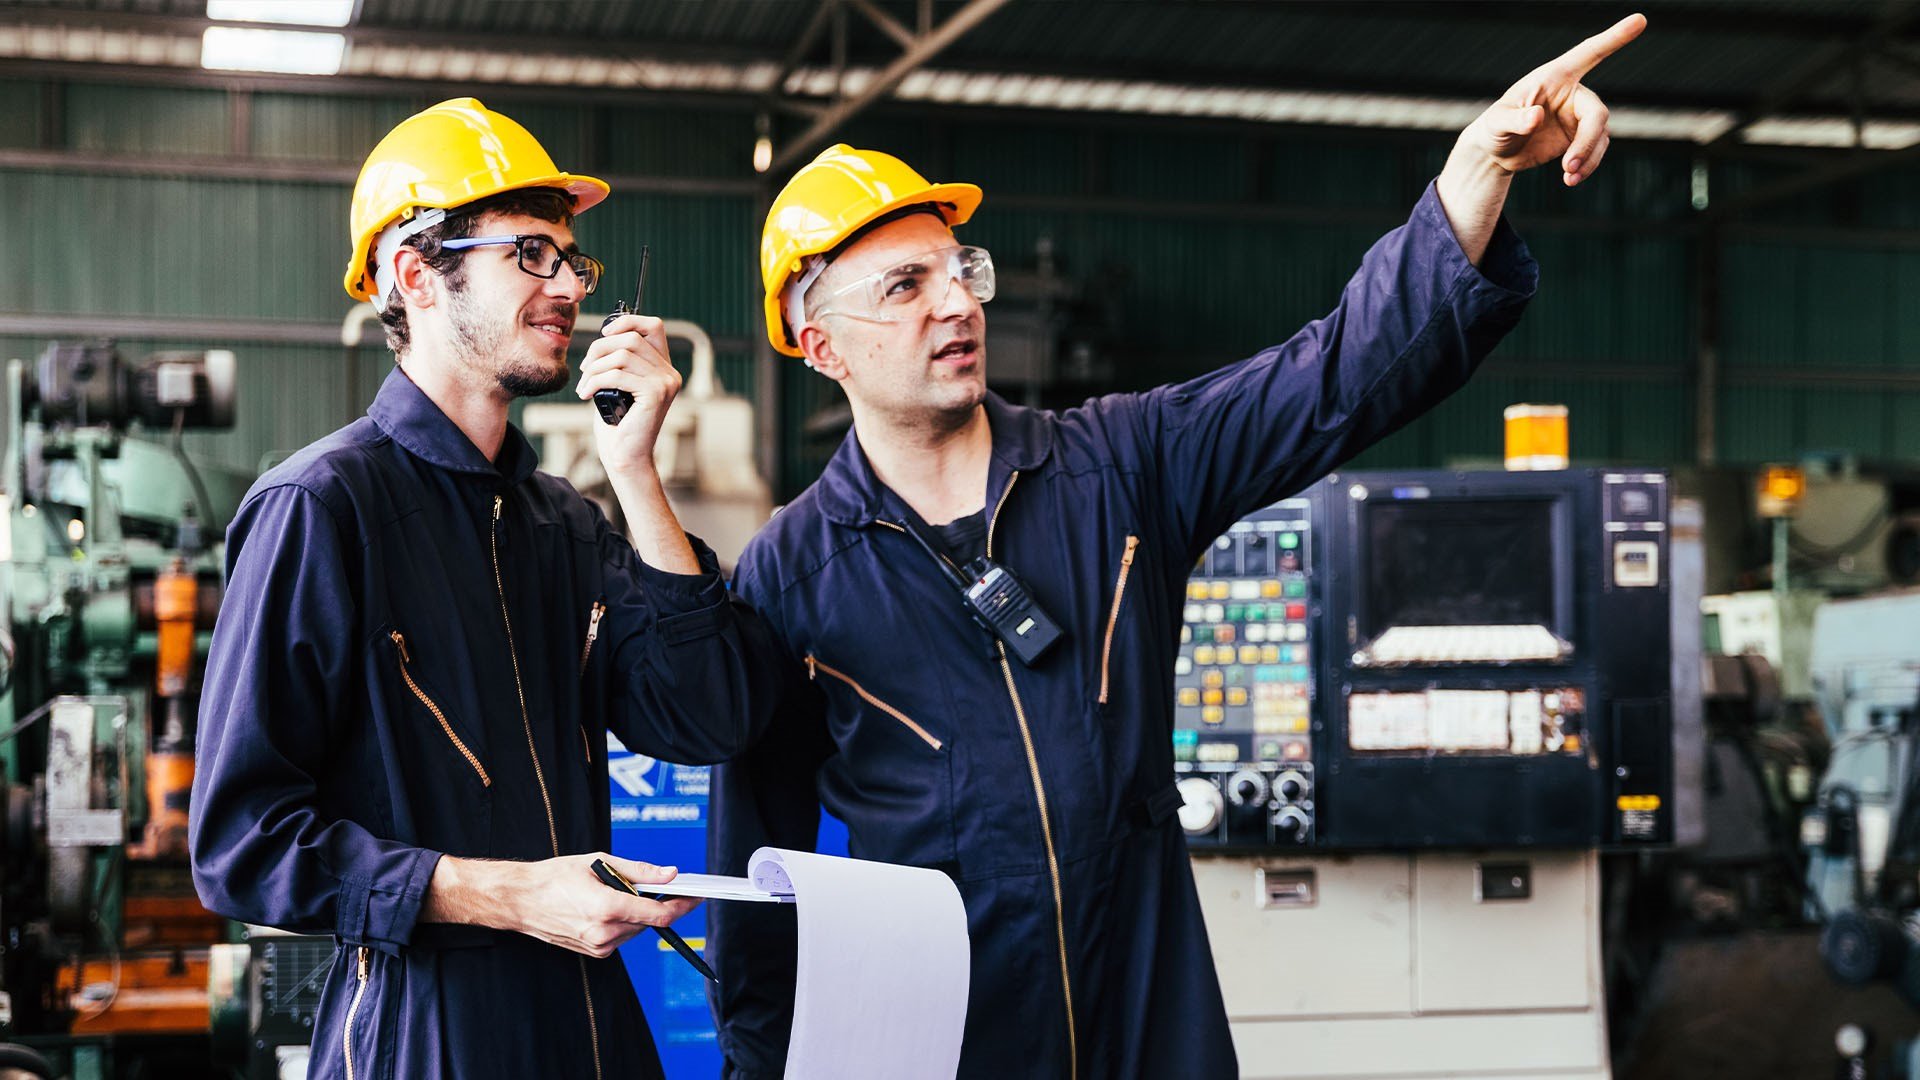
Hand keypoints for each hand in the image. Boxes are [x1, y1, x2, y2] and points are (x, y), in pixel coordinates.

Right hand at [427, 852, 698, 958]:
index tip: (697, 895)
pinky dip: (622, 921)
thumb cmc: (556, 876)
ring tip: (617, 892)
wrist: (522, 900)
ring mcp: (598, 945)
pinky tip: (606, 906)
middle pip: (649, 920)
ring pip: (636, 929)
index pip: (659, 914)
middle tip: (658, 885)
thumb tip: (670, 874)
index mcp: (607, 908)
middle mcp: (604, 932)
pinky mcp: (594, 952)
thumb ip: (639, 870)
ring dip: (637, 912)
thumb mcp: (600, 862)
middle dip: (657, 903)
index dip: (683, 905)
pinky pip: (621, 936)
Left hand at [579, 313, 681, 479]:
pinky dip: (595, 381)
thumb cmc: (617, 423)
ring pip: (622, 355)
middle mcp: (669, 373)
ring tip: (584, 384)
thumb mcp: (618, 385)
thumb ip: (619, 360)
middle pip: (631, 339)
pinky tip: (586, 393)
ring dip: (595, 368)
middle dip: (600, 348)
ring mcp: (665, 383)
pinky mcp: (656, 395)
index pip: (653, 326)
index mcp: (663, 367)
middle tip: (585, 368)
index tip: (604, 334)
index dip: (627, 321)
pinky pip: (617, 375)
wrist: (625, 456)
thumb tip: (605, 336)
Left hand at [1459, 13, 1644, 186]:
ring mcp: (1578, 117)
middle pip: (1597, 113)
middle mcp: (1572, 94)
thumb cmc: (1494, 128)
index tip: (1640, 19)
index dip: (1614, 38)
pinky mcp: (1580, 138)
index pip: (1588, 53)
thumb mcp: (1496, 123)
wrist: (1496, 152)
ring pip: (1599, 135)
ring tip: (1568, 177)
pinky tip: (1570, 180)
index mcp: (1554, 77)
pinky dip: (1586, 166)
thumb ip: (1515, 119)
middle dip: (1587, 140)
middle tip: (1569, 165)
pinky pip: (1594, 151)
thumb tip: (1536, 117)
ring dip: (1588, 158)